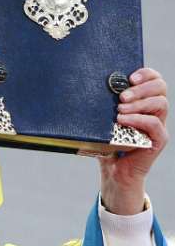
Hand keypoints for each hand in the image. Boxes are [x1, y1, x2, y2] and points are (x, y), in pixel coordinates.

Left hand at [99, 68, 168, 214]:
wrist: (114, 171)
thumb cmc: (107, 142)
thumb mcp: (103, 119)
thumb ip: (102, 104)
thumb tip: (85, 85)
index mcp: (144, 101)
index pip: (154, 79)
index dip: (146, 73)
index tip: (129, 76)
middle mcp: (154, 110)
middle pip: (160, 87)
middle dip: (141, 87)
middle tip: (122, 96)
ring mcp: (158, 125)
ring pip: (160, 103)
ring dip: (138, 103)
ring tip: (119, 110)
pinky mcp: (158, 139)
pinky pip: (155, 124)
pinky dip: (138, 119)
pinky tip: (122, 121)